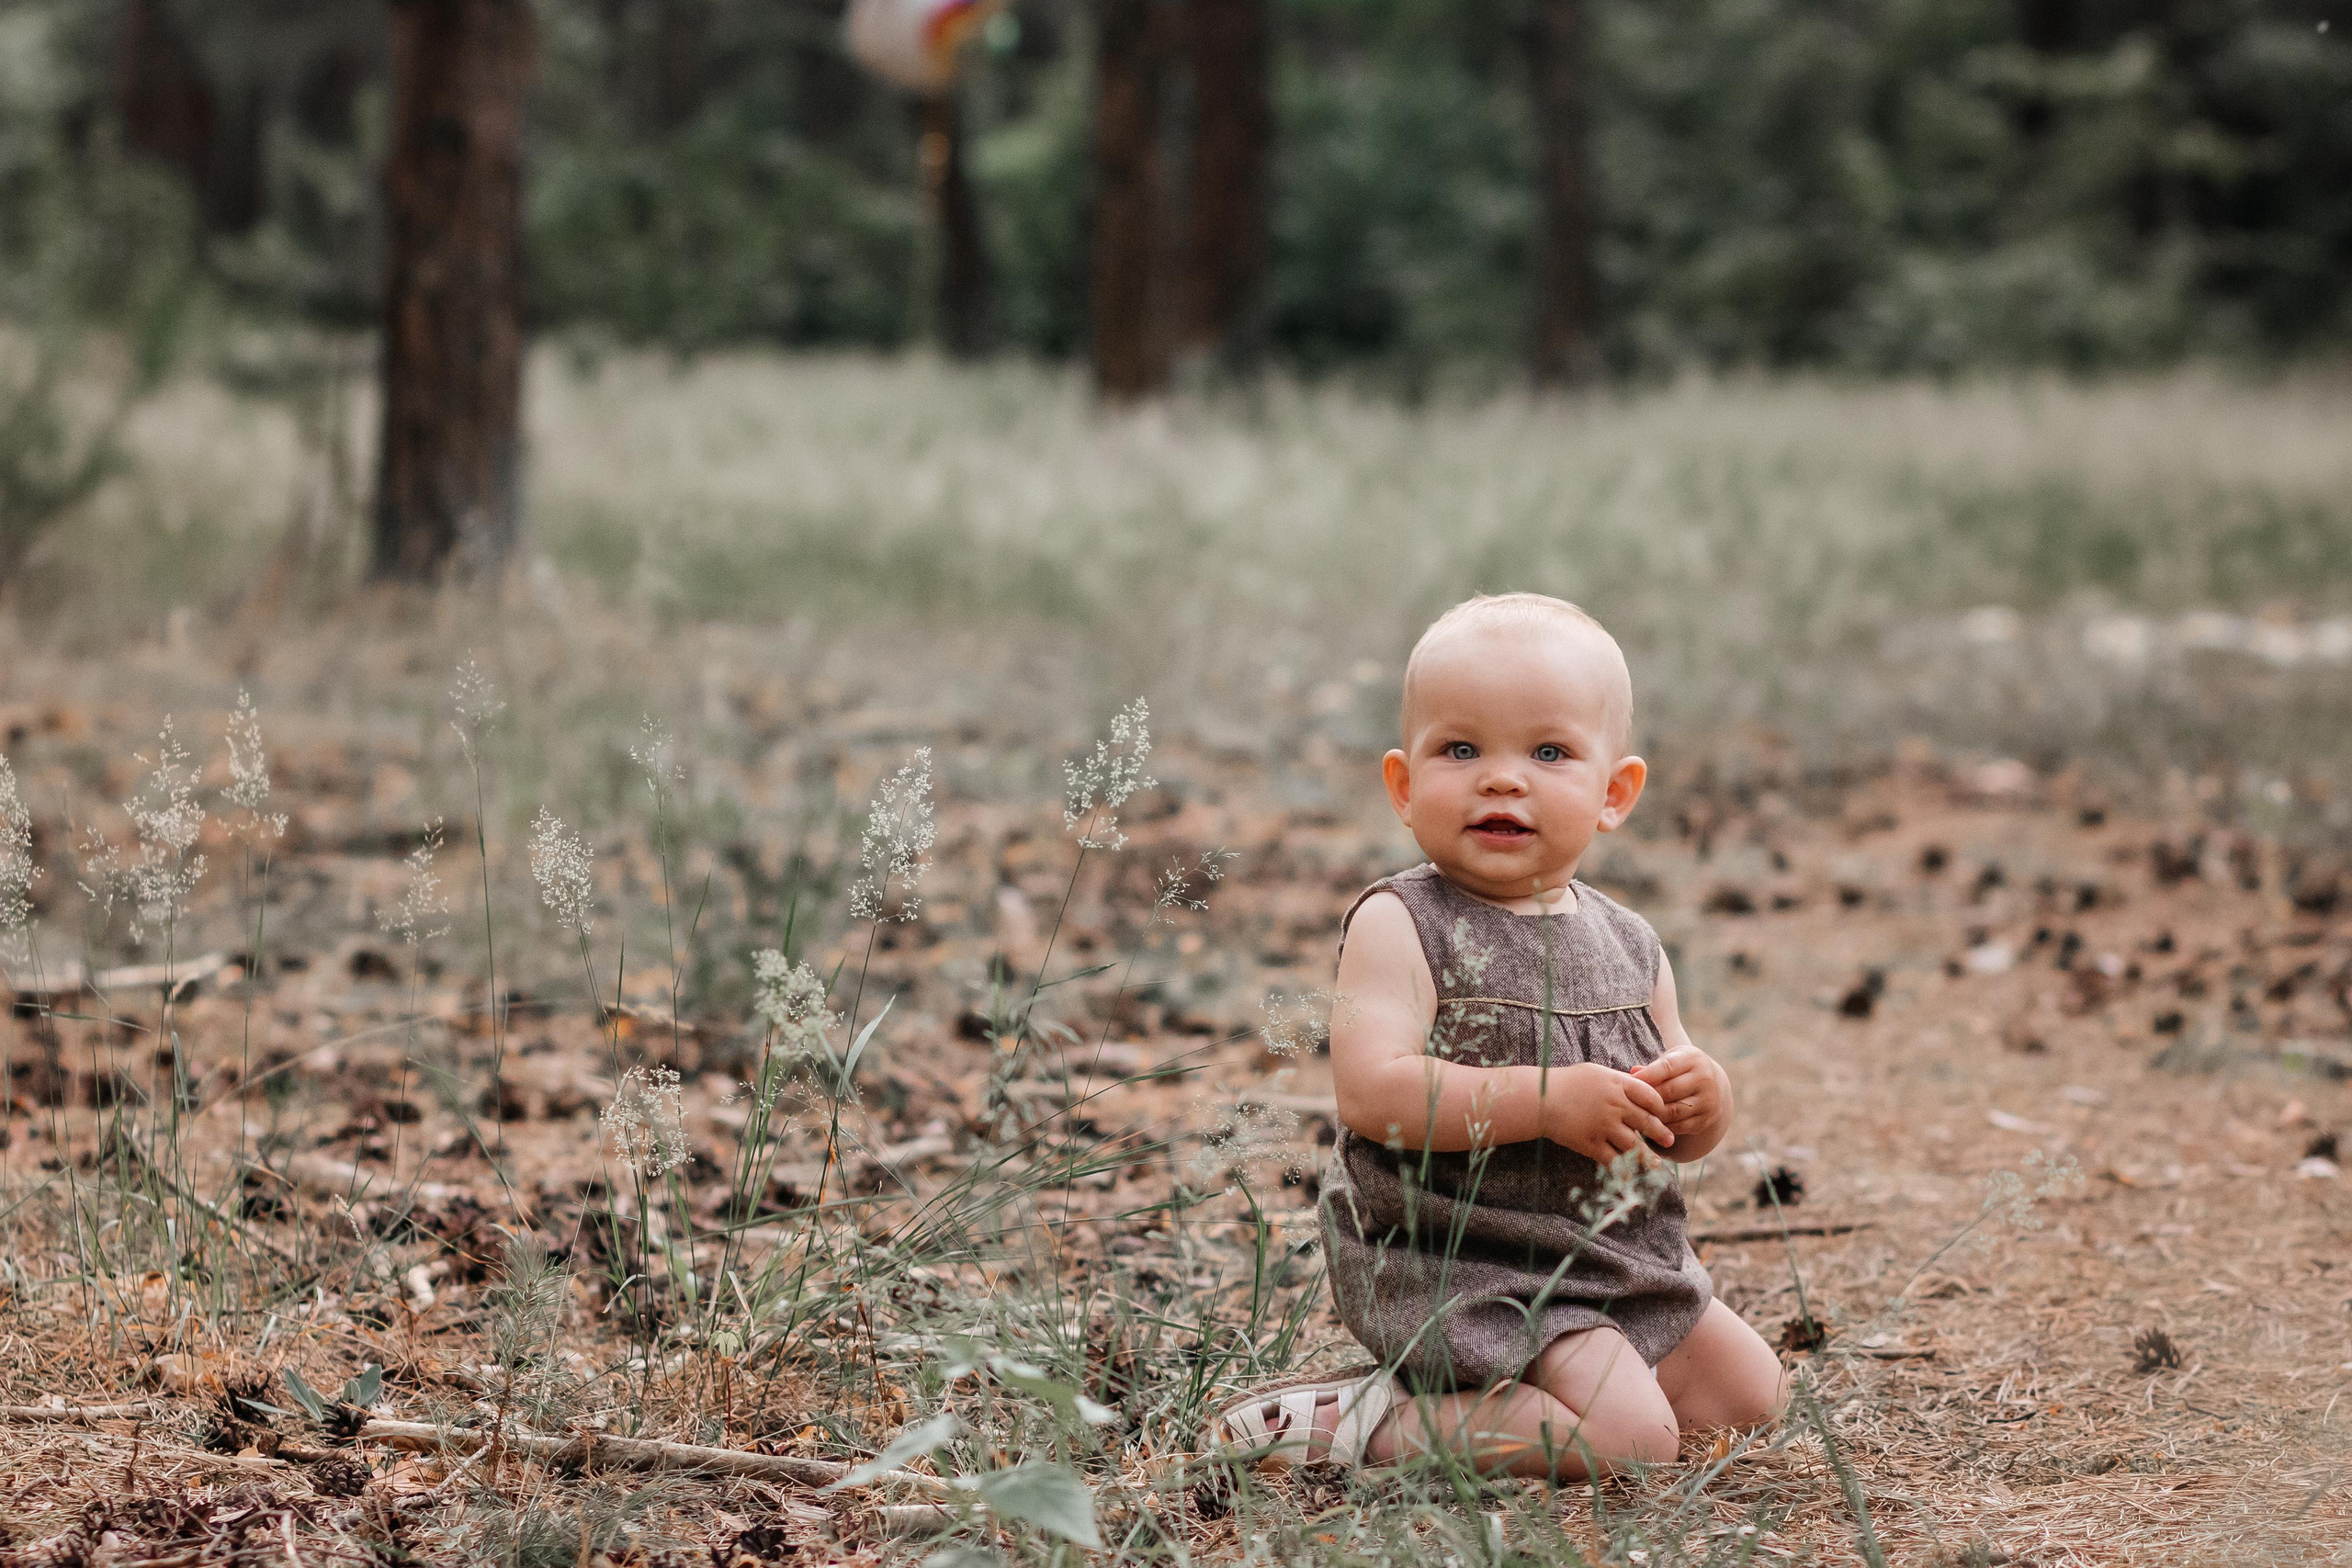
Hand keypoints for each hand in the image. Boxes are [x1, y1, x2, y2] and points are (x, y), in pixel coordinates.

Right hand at [1541, 1062, 1674, 1163]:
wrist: (1540, 1098)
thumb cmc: (1567, 1082)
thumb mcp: (1596, 1073)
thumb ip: (1619, 1081)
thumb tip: (1639, 1086)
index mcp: (1618, 1084)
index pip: (1650, 1097)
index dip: (1660, 1108)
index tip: (1662, 1114)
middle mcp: (1615, 1105)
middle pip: (1647, 1122)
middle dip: (1661, 1133)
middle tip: (1669, 1140)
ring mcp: (1604, 1126)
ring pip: (1635, 1146)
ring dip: (1649, 1157)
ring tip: (1657, 1164)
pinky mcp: (1591, 1144)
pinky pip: (1613, 1161)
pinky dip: (1624, 1170)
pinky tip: (1631, 1176)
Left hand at [1633, 1047, 1727, 1141]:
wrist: (1715, 1085)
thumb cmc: (1683, 1069)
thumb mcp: (1672, 1059)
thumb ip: (1653, 1067)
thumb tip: (1633, 1072)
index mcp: (1693, 1059)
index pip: (1667, 1067)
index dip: (1647, 1075)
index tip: (1630, 1080)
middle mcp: (1704, 1079)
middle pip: (1669, 1091)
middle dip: (1648, 1097)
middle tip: (1630, 1100)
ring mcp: (1708, 1101)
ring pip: (1674, 1111)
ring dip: (1654, 1114)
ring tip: (1638, 1113)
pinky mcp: (1706, 1119)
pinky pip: (1680, 1126)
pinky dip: (1664, 1126)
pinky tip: (1652, 1123)